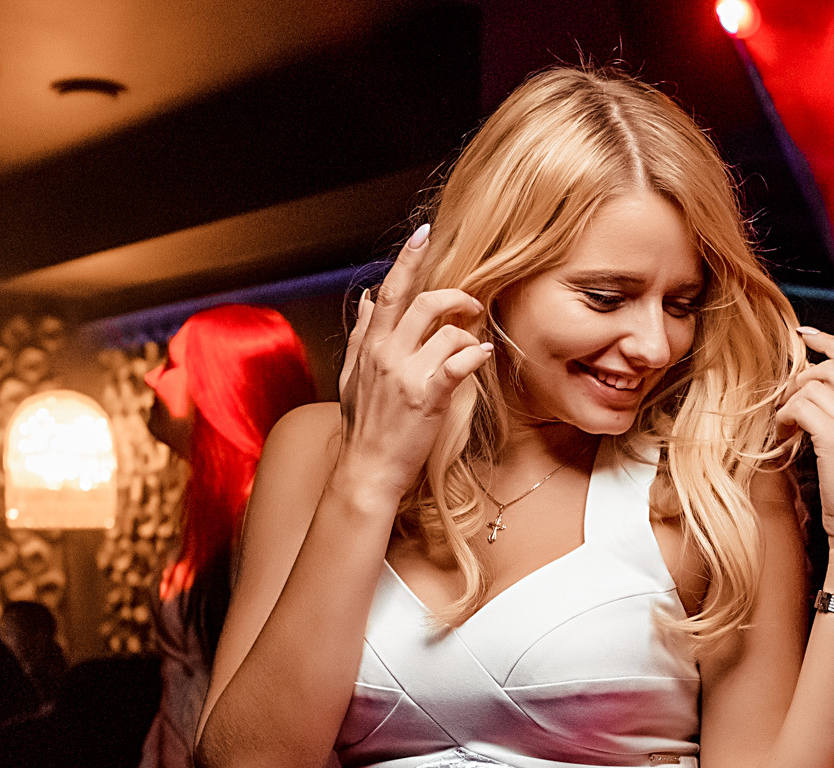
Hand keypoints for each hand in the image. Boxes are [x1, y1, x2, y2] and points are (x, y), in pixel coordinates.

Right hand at [337, 223, 493, 500]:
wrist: (366, 468)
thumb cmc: (364, 425)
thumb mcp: (352, 374)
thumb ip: (361, 333)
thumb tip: (365, 297)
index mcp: (370, 345)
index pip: (388, 291)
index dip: (408, 260)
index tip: (424, 233)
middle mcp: (385, 353)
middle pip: (420, 302)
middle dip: (454, 294)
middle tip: (472, 301)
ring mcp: (405, 374)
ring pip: (445, 330)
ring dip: (467, 332)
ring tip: (473, 343)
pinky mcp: (427, 396)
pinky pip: (457, 362)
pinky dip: (473, 354)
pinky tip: (480, 354)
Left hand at [774, 327, 833, 566]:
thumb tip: (817, 388)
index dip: (828, 342)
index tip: (803, 335)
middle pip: (831, 366)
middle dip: (801, 377)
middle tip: (785, 400)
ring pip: (812, 385)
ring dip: (789, 401)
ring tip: (785, 424)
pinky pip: (801, 406)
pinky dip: (785, 417)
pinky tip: (784, 433)